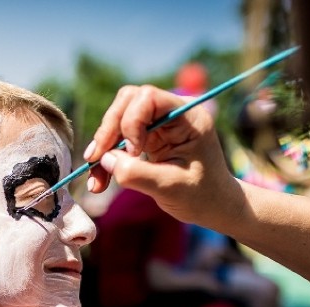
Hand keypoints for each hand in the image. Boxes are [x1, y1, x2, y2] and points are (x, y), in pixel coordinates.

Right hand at [83, 85, 241, 228]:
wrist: (213, 206)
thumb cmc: (201, 195)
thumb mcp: (170, 187)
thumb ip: (136, 173)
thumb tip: (104, 159)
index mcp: (188, 117)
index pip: (148, 97)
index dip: (131, 121)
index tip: (133, 152)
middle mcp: (172, 113)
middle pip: (128, 102)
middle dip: (109, 130)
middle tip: (96, 159)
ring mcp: (159, 124)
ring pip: (118, 120)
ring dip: (103, 147)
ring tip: (95, 181)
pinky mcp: (147, 138)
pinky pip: (118, 140)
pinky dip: (106, 159)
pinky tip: (99, 182)